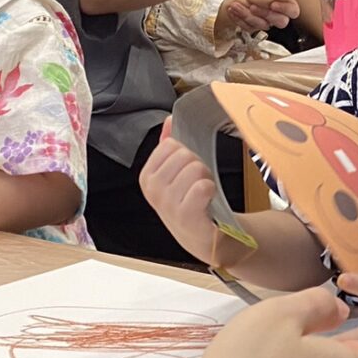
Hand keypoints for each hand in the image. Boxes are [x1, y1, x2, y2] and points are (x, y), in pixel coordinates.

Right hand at [138, 120, 223, 265]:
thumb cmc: (191, 204)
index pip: (171, 144)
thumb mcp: (176, 174)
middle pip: (184, 154)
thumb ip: (170, 145)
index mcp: (147, 177)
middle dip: (199, 167)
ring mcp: (167, 205)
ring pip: (196, 168)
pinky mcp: (186, 217)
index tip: (188, 174)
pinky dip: (211, 191)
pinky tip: (207, 202)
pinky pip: (203, 187)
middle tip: (198, 186)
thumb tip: (169, 119)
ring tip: (203, 195)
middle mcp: (153, 190)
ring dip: (207, 180)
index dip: (187, 155)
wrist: (204, 238)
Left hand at [215, 0, 298, 37]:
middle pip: (281, 22)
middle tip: (253, 5)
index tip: (273, 4)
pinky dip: (239, 18)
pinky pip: (249, 27)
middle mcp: (278, 14)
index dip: (284, 9)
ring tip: (236, 4)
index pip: (293, 10)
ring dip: (248, 15)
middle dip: (265, 13)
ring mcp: (267, 22)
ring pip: (263, 25)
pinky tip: (232, 9)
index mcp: (286, 2)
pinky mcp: (255, 27)